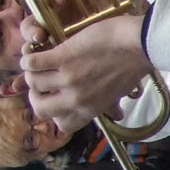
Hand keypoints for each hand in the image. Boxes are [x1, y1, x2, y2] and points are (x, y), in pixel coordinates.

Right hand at [20, 12, 150, 128]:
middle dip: (36, 96)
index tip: (55, 101)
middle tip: (40, 83)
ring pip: (33, 83)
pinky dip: (29, 57)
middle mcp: (76, 99)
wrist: (139, 44)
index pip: (62, 125)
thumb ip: (109, 104)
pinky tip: (35, 52)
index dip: (55, 114)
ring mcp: (68, 79)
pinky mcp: (63, 57)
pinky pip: (32, 63)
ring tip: (37, 64)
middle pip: (40, 109)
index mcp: (90, 110)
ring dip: (32, 73)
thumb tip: (116, 115)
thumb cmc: (132, 65)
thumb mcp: (120, 92)